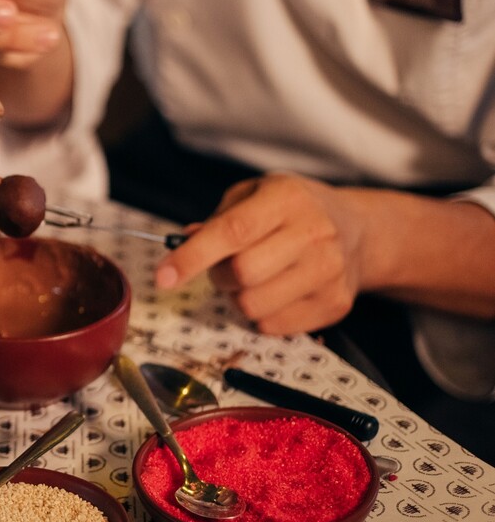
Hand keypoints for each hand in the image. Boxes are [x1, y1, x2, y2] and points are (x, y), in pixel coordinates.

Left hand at [154, 172, 369, 334]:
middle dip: (219, 276)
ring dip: (238, 298)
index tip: (162, 277)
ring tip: (254, 278)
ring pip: (252, 305)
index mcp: (286, 198)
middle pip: (241, 274)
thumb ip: (217, 220)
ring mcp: (329, 271)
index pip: (233, 230)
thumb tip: (182, 243)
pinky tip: (277, 292)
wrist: (359, 231)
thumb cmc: (292, 211)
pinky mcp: (336, 304)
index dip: (192, 256)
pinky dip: (261, 314)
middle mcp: (314, 232)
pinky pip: (272, 326)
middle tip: (226, 266)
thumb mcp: (254, 195)